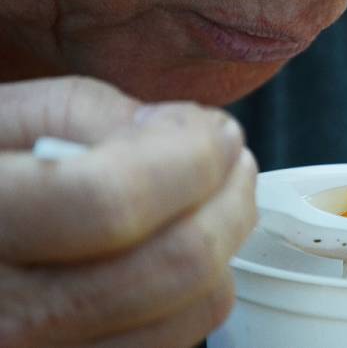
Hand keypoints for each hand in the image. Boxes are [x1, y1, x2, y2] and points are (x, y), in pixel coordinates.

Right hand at [0, 77, 257, 347]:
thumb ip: (89, 113)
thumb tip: (182, 132)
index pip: (111, 202)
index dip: (189, 158)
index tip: (218, 130)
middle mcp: (3, 317)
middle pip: (171, 266)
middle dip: (229, 198)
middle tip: (233, 159)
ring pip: (192, 312)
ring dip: (224, 243)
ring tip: (217, 197)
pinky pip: (172, 342)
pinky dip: (196, 291)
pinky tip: (181, 247)